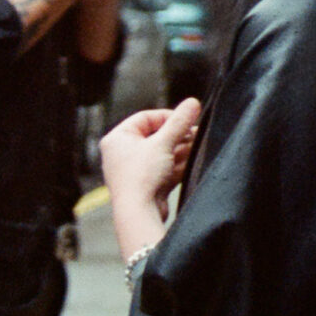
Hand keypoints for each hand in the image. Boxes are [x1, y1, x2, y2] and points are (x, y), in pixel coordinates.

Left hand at [101, 98, 199, 261]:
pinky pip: (164, 168)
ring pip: (162, 153)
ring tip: (198, 146)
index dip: (168, 117)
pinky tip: (193, 161)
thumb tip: (192, 103)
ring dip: (181, 149)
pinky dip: (178, 164)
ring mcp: (134, 170)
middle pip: (156, 136)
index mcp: (117, 138)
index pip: (146, 118)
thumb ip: (180, 122)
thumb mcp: (163, 143)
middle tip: (196, 133)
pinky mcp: (146, 185)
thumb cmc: (141, 176)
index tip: (187, 119)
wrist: (138, 213)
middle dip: (178, 135)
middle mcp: (122, 153)